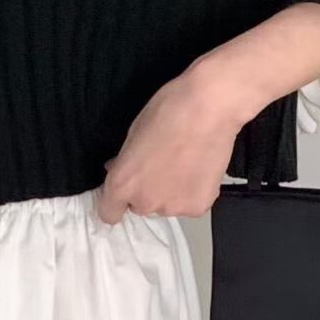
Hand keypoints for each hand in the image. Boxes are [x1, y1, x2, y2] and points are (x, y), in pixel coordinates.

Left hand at [98, 61, 252, 224]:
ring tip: (185, 162)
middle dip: (147, 190)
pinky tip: (199, 167)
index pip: (109, 213)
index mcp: (122, 184)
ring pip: (166, 205)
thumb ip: (124, 160)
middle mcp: (144, 203)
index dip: (116, 202)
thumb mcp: (134, 132)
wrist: (210, 106)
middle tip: (162, 164)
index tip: (125, 192)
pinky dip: (193, 191)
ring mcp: (172, 207)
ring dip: (170, 191)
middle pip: (140, 206)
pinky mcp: (198, 206)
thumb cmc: (170, 109)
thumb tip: (117, 169)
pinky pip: (189, 203)